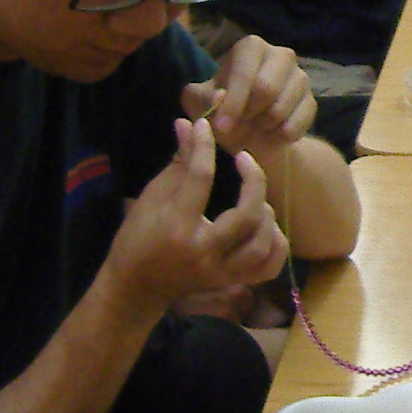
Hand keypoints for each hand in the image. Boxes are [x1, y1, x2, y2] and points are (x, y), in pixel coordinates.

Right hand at [103, 118, 292, 309]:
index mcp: (176, 227)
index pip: (200, 179)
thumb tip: (190, 124)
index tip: (206, 126)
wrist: (136, 287)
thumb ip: (179, 163)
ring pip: (261, 244)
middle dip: (254, 181)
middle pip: (246, 216)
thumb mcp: (151, 198)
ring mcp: (219, 272)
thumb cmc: (138, 237)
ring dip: (266, 214)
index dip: (204, 145)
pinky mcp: (229, 282)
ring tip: (255, 199)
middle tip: (246, 159)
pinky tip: (266, 227)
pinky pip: (268, 267)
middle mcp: (202, 252)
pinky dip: (275, 244)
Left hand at [184, 33, 313, 157]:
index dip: (232, 103)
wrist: (250, 132)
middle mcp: (280, 55)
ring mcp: (300, 77)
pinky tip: (271, 134)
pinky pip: (298, 123)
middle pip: (267, 88)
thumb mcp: (201, 104)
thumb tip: (219, 97)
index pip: (244, 74)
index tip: (221, 127)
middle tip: (238, 126)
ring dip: (263, 127)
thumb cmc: (222, 109)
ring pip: (282, 108)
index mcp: (251, 47)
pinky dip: (280, 136)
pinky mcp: (312, 100)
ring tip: (253, 127)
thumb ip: (203, 99)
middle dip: (248, 114)